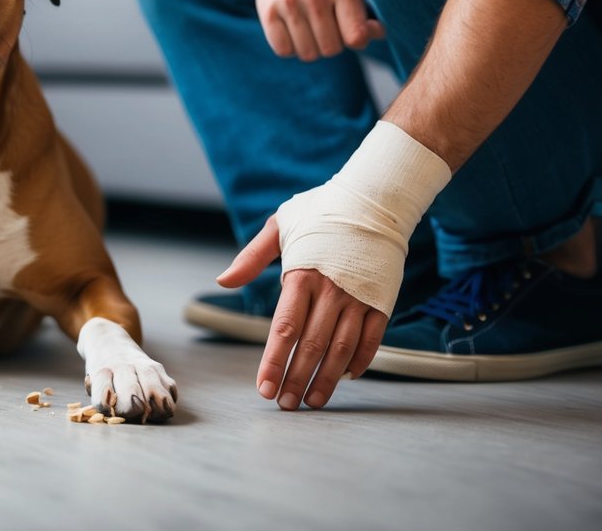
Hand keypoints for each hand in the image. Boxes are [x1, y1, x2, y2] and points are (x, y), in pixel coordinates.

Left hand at [218, 215, 388, 409]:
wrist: (374, 200)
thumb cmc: (321, 213)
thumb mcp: (281, 226)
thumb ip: (251, 258)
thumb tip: (223, 280)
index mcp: (302, 275)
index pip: (285, 328)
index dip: (274, 360)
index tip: (263, 387)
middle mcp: (331, 291)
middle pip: (312, 345)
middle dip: (296, 379)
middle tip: (284, 403)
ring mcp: (359, 297)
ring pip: (342, 348)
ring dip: (327, 379)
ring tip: (313, 401)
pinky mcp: (382, 300)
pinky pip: (371, 338)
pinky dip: (360, 360)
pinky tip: (347, 376)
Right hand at [253, 0, 384, 60]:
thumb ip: (363, 11)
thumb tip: (378, 34)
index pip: (355, 36)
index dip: (356, 41)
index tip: (350, 32)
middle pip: (331, 49)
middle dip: (332, 44)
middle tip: (327, 28)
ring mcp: (288, 1)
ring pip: (307, 53)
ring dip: (311, 47)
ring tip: (309, 29)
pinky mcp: (267, 10)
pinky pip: (283, 50)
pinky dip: (290, 47)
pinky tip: (292, 30)